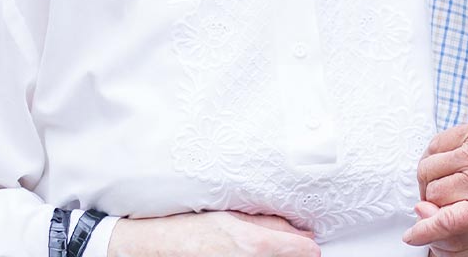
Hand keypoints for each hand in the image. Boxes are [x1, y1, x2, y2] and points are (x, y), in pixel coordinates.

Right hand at [108, 211, 319, 256]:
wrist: (161, 246)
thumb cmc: (193, 226)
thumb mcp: (233, 216)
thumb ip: (269, 224)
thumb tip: (299, 231)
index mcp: (255, 245)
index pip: (303, 250)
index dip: (306, 244)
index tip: (305, 241)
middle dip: (292, 251)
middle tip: (282, 243)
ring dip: (273, 256)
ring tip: (255, 249)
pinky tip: (245, 255)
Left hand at [404, 113, 467, 245]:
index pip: (436, 147)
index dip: (433, 166)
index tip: (436, 177)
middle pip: (428, 172)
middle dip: (427, 188)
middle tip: (435, 202)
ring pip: (433, 195)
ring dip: (432, 208)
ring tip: (438, 218)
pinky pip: (444, 220)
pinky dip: (425, 230)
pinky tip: (415, 237)